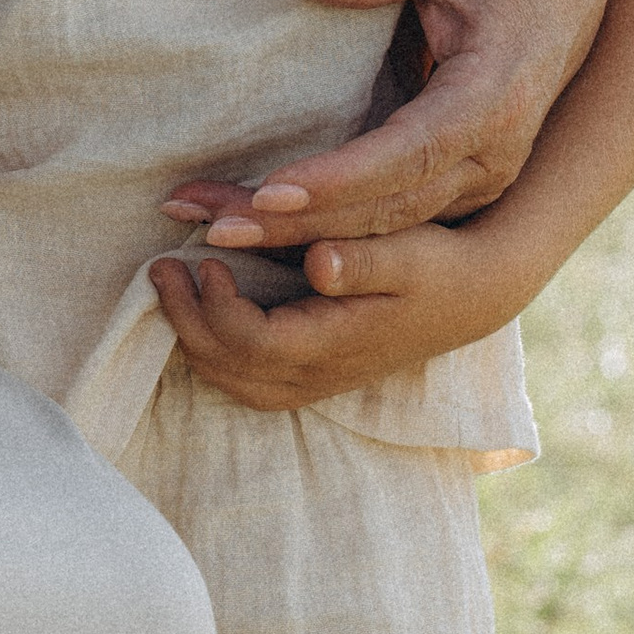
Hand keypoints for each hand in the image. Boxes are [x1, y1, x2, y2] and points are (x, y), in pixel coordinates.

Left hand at [152, 219, 524, 411]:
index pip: (254, 343)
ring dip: (195, 337)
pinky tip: (203, 306)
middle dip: (187, 321)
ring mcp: (317, 380)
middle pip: (232, 369)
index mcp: (337, 344)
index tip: (202, 257)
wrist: (472, 294)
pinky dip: (215, 348)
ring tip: (172, 283)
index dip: (217, 306)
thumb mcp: (407, 252)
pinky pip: (249, 377)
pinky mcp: (316, 371)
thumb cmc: (438, 264)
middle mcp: (321, 374)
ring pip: (235, 381)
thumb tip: (316, 262)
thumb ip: (360, 259)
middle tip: (161, 266)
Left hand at [158, 0, 610, 251]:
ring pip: (386, 227)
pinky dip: (327, 227)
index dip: (340, 179)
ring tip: (216, 233)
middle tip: (215, 231)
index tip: (271, 192)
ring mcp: (481, 178)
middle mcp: (493, 156)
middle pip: (389, 209)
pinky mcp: (461, 183)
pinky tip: (261, 227)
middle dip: (300, 225)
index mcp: (494, 100)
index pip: (409, 153)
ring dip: (302, 236)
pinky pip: (391, 220)